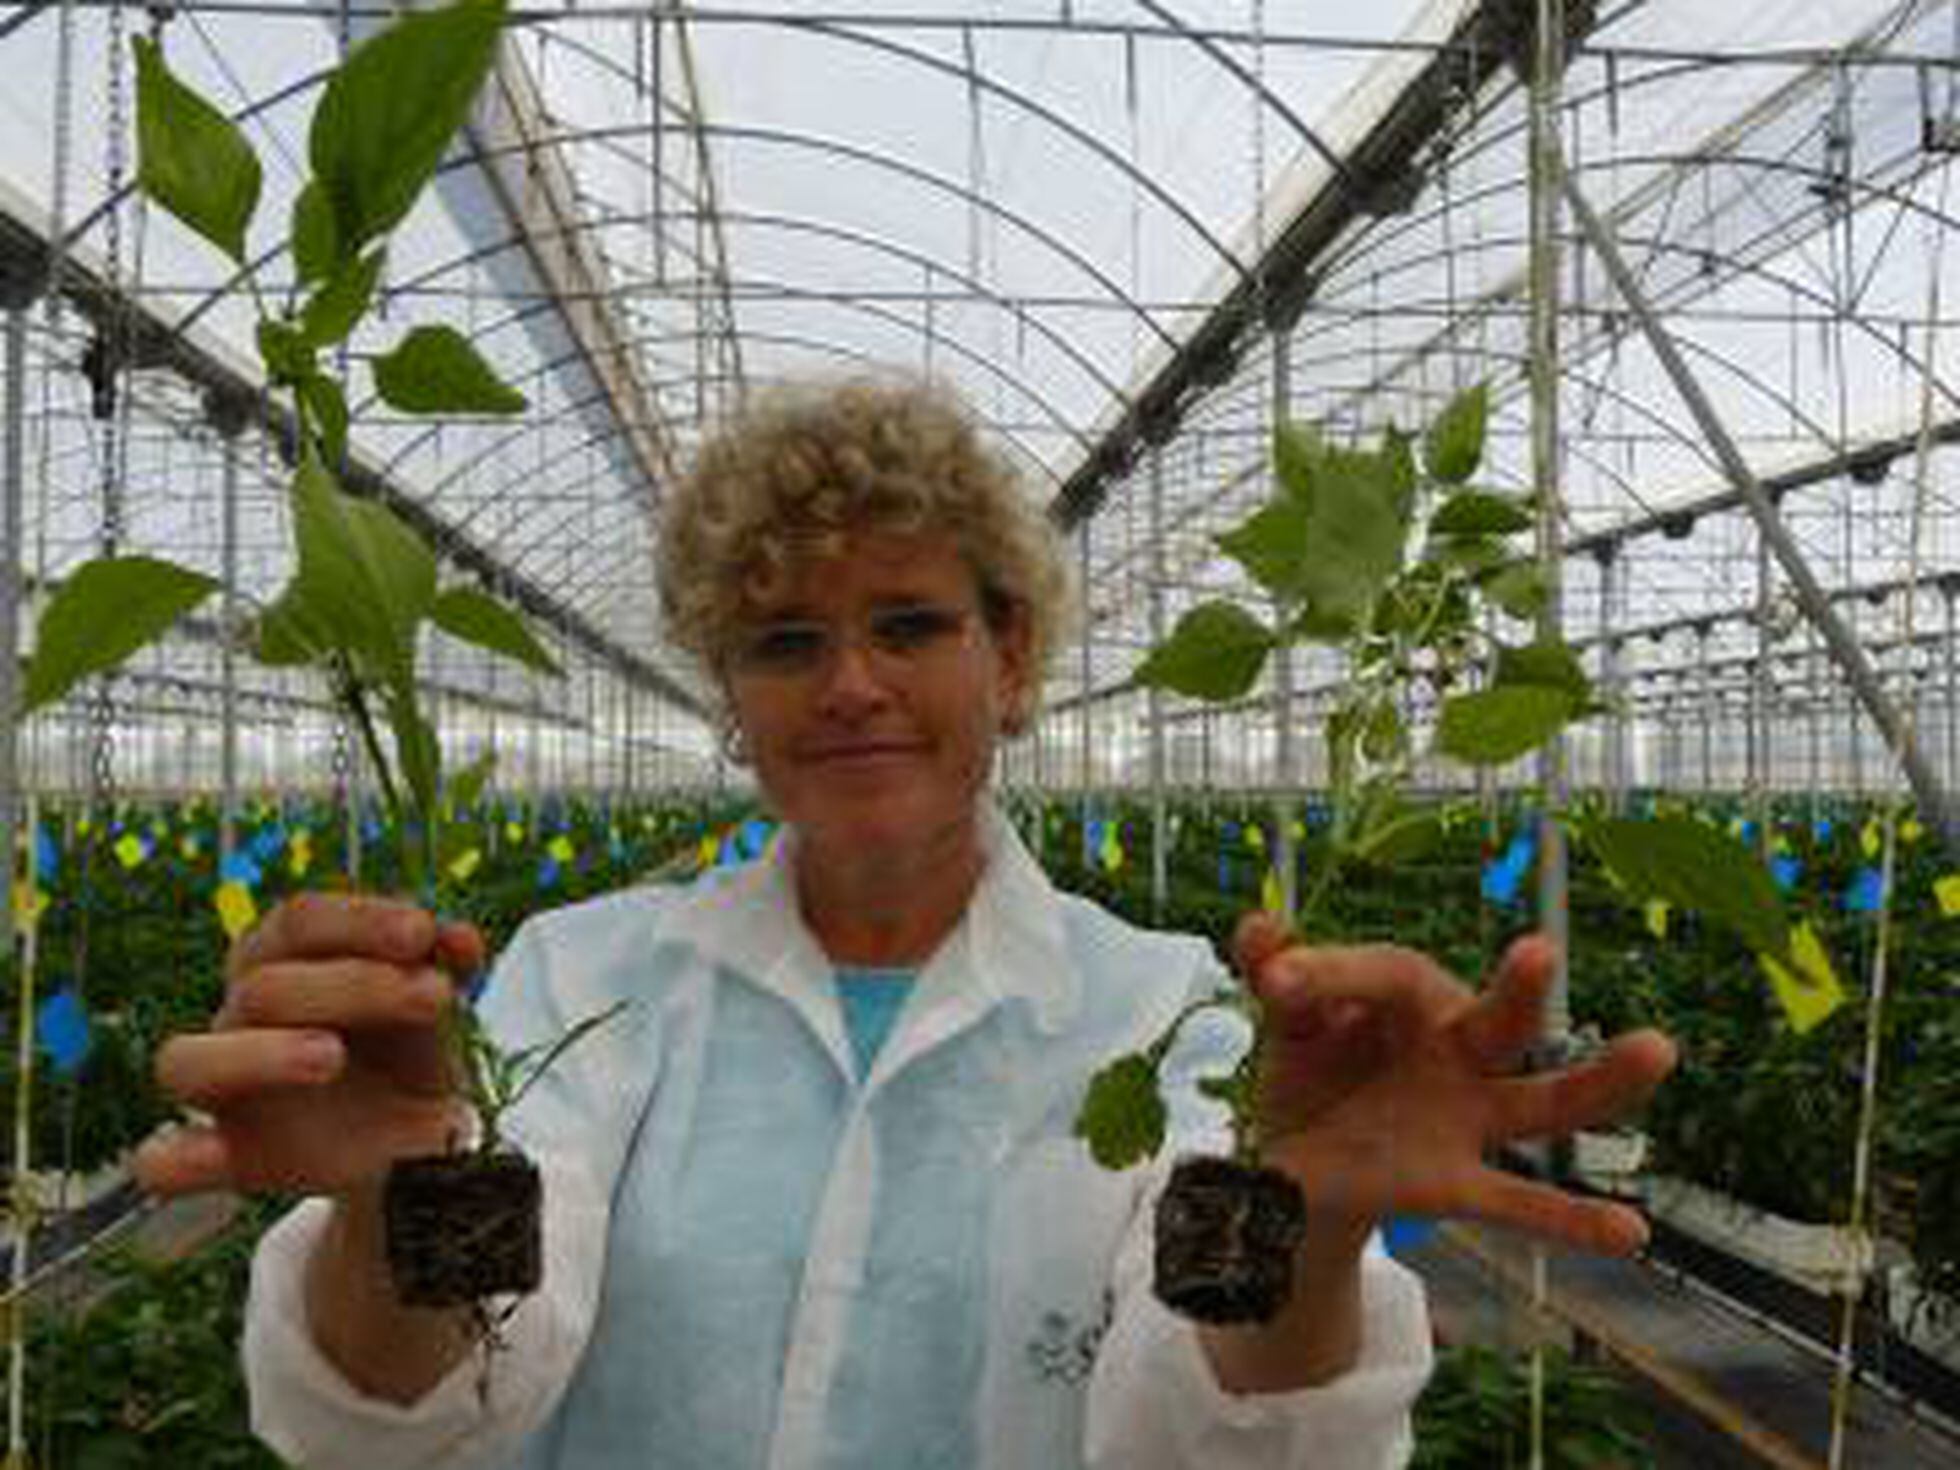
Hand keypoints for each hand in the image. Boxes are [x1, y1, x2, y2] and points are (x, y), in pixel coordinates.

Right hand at [133, 892, 484, 1198]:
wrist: (415, 1132)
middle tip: (432, 997)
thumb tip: (459, 940)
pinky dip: (178, 1160)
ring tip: (331, 1057)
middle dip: (354, 985)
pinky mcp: (229, 1155)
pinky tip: (210, 1159)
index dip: (358, 919)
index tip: (423, 933)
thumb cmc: (405, 1048)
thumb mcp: (435, 1005)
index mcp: (288, 957)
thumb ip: (445, 966)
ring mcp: (227, 1087)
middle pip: (265, 986)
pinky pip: (166, 1162)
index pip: (300, 920)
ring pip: (190, 1061)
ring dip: (261, 1054)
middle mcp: (244, 1014)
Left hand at [1233, 913, 1675, 1255]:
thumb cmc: (1309, 1069)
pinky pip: (1520, 1202)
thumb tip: (1258, 926)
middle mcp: (1453, 1049)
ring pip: (1544, 1104)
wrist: (1295, 1163)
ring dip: (1601, 1082)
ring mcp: (1465, 1117)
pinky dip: (1573, 1221)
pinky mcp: (1456, 1182)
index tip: (1276, 984)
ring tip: (1659, 1049)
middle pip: (1497, 1019)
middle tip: (1540, 951)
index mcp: (1406, 998)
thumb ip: (1278, 976)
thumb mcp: (1286, 1025)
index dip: (1331, 974)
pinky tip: (1632, 1232)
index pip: (1384, 974)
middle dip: (1517, 990)